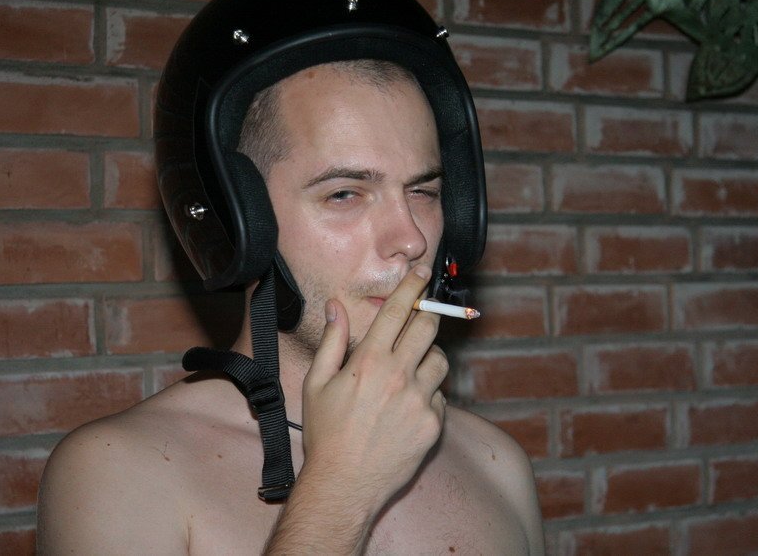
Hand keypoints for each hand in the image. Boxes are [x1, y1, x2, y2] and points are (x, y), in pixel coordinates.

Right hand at [300, 264, 447, 515]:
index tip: (423, 272)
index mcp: (369, 361)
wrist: (344, 485)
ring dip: (429, 357)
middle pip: (428, 328)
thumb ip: (332, 341)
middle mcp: (399, 376)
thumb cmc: (326, 434)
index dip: (413, 287)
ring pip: (440, 361)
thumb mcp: (317, 384)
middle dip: (428, 315)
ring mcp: (419, 401)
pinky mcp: (433, 424)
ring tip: (410, 370)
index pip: (398, 311)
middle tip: (423, 316)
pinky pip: (440, 397)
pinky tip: (408, 408)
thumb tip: (335, 306)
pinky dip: (429, 395)